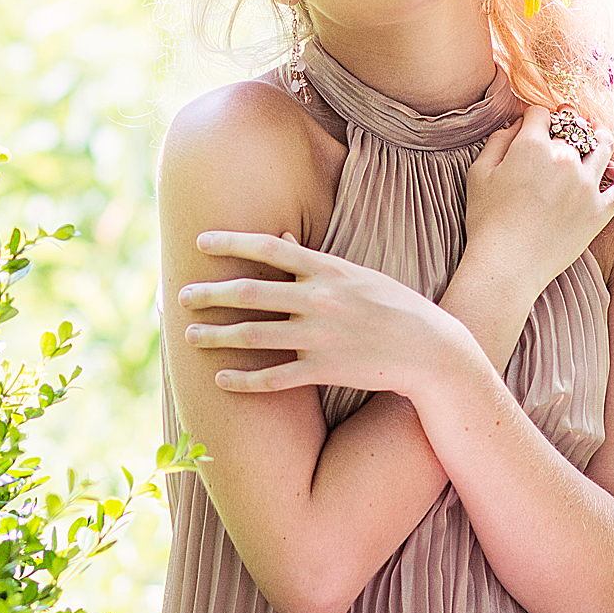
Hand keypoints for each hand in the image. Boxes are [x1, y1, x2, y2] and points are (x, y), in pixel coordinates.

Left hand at [180, 230, 466, 396]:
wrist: (431, 350)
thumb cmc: (393, 306)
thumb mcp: (357, 273)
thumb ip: (314, 258)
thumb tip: (279, 232)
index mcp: (329, 270)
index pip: (270, 248)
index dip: (232, 242)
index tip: (200, 241)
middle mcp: (320, 300)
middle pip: (251, 293)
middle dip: (211, 294)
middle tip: (181, 296)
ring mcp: (321, 337)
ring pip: (254, 336)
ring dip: (217, 336)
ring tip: (189, 336)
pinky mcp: (325, 371)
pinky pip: (274, 378)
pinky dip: (244, 380)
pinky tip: (221, 379)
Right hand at [461, 105, 613, 305]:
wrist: (507, 265)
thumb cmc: (487, 220)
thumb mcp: (479, 174)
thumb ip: (497, 142)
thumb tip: (515, 127)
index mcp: (532, 147)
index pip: (540, 114)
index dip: (534, 118)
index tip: (531, 127)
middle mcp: (564, 160)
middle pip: (571, 129)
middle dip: (564, 128)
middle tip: (560, 136)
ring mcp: (586, 185)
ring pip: (603, 146)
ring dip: (598, 137)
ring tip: (596, 138)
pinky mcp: (600, 210)